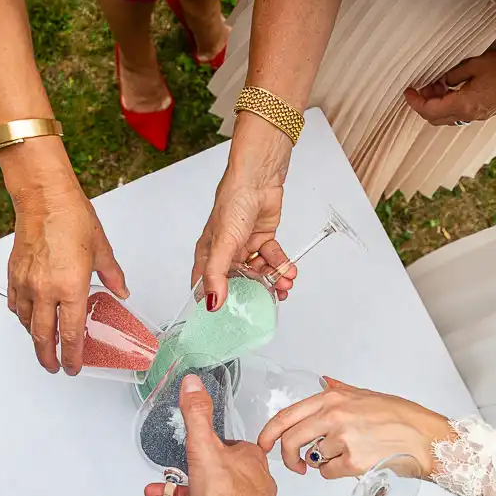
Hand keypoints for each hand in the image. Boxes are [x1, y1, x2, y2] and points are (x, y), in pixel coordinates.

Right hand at [9, 185, 126, 374]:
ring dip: (35, 338)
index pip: (72, 335)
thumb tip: (121, 291)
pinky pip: (15, 305)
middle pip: (44, 337)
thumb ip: (112, 276)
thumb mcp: (101, 250)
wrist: (44, 199)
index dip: (73, 357)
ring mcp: (27, 284)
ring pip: (27, 323)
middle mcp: (46, 290)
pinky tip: (29, 317)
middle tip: (54, 367)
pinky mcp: (14, 275)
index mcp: (71, 288)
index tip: (73, 367)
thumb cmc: (72, 219)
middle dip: (49, 358)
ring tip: (44, 344)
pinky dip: (22, 316)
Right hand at [143, 374, 276, 495]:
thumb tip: (193, 384)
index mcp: (251, 460)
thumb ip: (196, 415)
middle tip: (164, 481)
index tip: (186, 452)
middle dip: (183, 478)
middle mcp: (253, 484)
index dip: (203, 448)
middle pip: (214, 474)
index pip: (226, 446)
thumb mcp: (204, 447)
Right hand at [192, 113, 295, 309]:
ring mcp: (245, 246)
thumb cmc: (233, 201)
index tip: (229, 318)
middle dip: (255, 292)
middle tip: (268, 301)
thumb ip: (217, 275)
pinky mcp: (263, 239)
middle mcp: (226, 252)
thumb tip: (213, 303)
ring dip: (273, 280)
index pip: (207, 285)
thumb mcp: (223, 243)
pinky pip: (273, 259)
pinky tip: (289, 271)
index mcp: (208, 253)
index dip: (216, 301)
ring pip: (259, 271)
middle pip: (239, 281)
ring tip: (284, 284)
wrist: (259, 178)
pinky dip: (282, 266)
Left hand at [259, 377, 453, 478]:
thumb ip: (339, 390)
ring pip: (313, 459)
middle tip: (296, 464)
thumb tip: (324, 381)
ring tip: (347, 453)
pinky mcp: (352, 462)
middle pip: (290, 441)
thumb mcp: (366, 395)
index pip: (287, 416)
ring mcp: (342, 440)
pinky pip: (328, 472)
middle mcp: (333, 417)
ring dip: (322, 462)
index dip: (268, 433)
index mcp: (332, 400)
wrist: (424, 438)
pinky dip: (336, 472)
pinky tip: (354, 462)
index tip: (263, 444)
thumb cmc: (400, 417)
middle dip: (288, 457)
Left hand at [405, 43, 495, 125]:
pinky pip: (459, 113)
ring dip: (437, 104)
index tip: (408, 91)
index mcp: (464, 105)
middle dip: (424, 104)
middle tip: (421, 87)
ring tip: (436, 84)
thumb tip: (441, 81)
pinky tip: (451, 88)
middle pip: (435, 118)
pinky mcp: (484, 111)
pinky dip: (449, 104)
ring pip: (447, 117)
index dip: (415, 102)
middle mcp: (469, 115)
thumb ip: (452, 76)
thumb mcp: (474, 65)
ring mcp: (478, 116)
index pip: (430, 110)